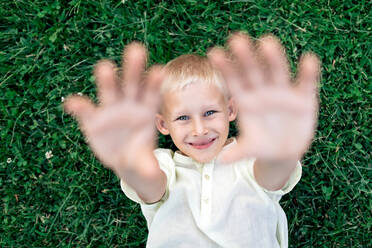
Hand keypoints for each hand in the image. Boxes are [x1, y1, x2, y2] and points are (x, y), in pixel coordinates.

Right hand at [64, 43, 163, 177]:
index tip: (160, 70)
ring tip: (105, 66)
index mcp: (147, 112)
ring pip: (109, 90)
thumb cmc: (140, 157)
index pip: (152, 94)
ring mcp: (110, 110)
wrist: (124, 160)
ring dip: (107, 78)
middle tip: (136, 49)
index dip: (155, 83)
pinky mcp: (92, 119)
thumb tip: (152, 175)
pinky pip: (84, 110)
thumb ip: (148, 166)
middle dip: (133, 68)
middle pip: (132, 83)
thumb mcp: (146, 164)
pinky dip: (78, 105)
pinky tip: (72, 103)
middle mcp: (129, 105)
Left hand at [209, 32, 319, 162]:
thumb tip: (220, 160)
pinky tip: (309, 60)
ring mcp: (283, 93)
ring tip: (267, 42)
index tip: (214, 53)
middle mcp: (263, 92)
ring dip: (273, 58)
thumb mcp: (250, 148)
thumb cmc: (261, 145)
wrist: (283, 151)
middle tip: (237, 40)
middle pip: (254, 71)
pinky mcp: (304, 98)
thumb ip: (237, 152)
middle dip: (246, 57)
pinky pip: (305, 83)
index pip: (234, 81)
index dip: (225, 68)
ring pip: (277, 71)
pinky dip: (308, 73)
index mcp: (246, 101)